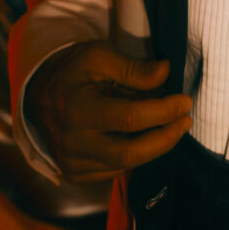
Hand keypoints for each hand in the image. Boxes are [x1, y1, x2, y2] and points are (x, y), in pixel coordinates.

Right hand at [26, 39, 191, 181]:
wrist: (42, 93)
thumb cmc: (75, 70)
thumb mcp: (100, 55)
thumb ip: (132, 67)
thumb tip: (165, 72)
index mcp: (76, 108)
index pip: (129, 117)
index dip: (162, 111)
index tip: (184, 101)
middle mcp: (72, 142)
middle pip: (129, 152)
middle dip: (165, 138)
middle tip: (186, 121)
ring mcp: (72, 162)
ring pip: (125, 164)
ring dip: (155, 146)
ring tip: (171, 125)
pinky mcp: (77, 174)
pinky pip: (115, 170)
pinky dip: (137, 155)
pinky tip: (148, 136)